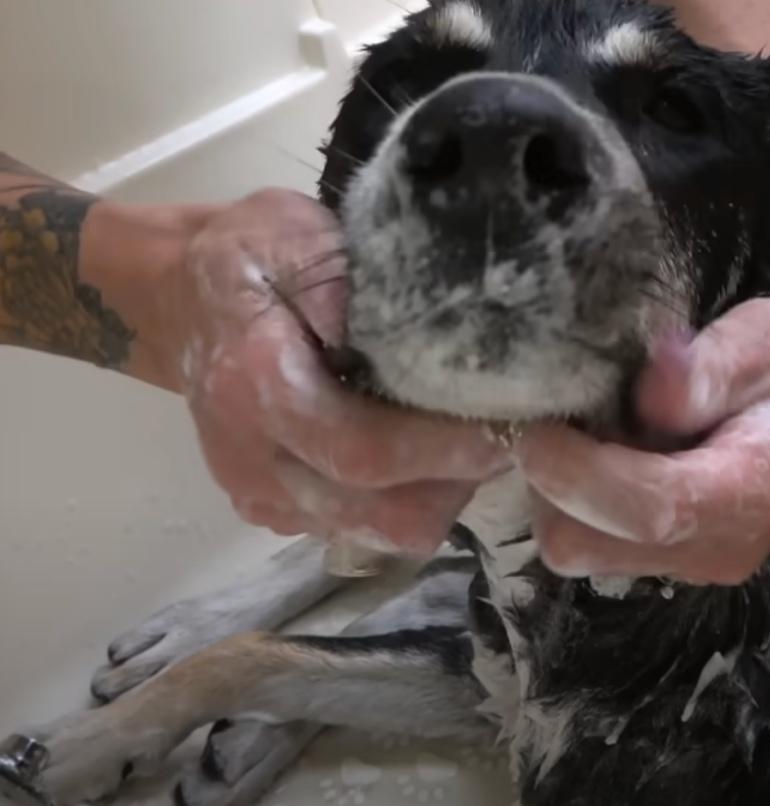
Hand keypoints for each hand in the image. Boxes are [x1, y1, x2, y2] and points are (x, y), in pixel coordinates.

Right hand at [137, 190, 508, 548]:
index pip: (364, 452)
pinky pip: (358, 529)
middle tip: (500, 433)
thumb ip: (350, 285)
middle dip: (455, 484)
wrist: (178, 295)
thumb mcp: (297, 235)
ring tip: (463, 439)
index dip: (444, 452)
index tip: (505, 427)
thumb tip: (420, 333)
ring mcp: (261, 494)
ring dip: (435, 496)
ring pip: (376, 532)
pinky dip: (402, 500)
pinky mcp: (273, 511)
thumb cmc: (249, 255)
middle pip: (379, 515)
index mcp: (257, 385)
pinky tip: (417, 450)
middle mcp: (253, 458)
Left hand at [514, 199, 769, 583]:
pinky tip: (609, 450)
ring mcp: (696, 562)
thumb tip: (653, 392)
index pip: (647, 510)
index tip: (536, 428)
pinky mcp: (678, 556)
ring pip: (582, 550)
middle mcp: (718, 548)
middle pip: (588, 546)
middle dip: (553, 486)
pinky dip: (581, 503)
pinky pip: (598, 544)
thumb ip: (714, 364)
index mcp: (750, 494)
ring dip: (562, 495)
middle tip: (559, 420)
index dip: (577, 473)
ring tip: (589, 429)